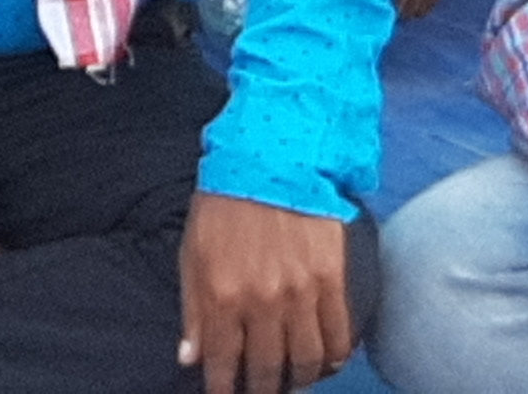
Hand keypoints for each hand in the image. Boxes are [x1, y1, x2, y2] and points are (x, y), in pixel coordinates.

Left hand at [175, 191, 359, 393]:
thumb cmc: (225, 203)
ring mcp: (302, 293)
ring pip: (306, 360)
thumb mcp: (192, 252)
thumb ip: (192, 310)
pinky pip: (338, 334)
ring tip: (293, 381)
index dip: (224, 389)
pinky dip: (335, 357)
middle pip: (267, 370)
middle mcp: (264, 301)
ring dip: (299, 380)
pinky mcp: (333, 279)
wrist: (272, 157)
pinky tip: (327, 362)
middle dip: (262, 392)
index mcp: (223, 295)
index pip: (223, 364)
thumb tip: (190, 359)